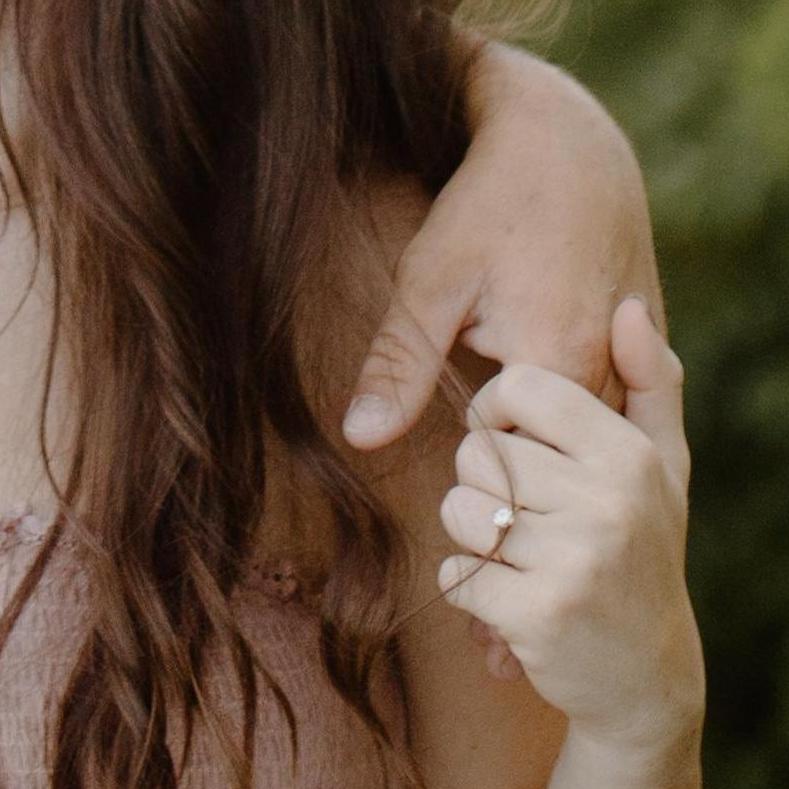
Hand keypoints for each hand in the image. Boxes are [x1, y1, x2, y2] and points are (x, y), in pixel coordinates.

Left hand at [341, 42, 662, 450]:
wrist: (568, 138)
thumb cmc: (490, 204)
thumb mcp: (430, 282)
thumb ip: (399, 366)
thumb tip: (360, 439)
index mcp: (556, 364)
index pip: (512, 462)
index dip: (476, 442)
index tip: (462, 402)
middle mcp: (611, 369)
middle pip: (556, 452)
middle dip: (517, 437)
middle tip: (489, 378)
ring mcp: (639, 353)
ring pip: (591, 431)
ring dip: (553, 421)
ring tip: (524, 362)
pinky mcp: (651, 335)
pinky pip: (619, 398)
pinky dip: (585, 398)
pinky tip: (562, 351)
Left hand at [436, 297, 704, 754]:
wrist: (647, 672)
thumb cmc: (645, 548)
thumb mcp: (663, 464)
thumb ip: (649, 381)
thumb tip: (630, 307)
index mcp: (626, 452)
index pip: (521, 387)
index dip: (495, 409)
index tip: (508, 438)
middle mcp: (606, 500)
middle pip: (477, 453)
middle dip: (483, 482)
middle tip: (523, 512)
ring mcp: (572, 559)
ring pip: (459, 511)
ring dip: (474, 535)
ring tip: (518, 553)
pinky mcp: (536, 614)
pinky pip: (455, 572)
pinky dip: (469, 583)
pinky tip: (510, 594)